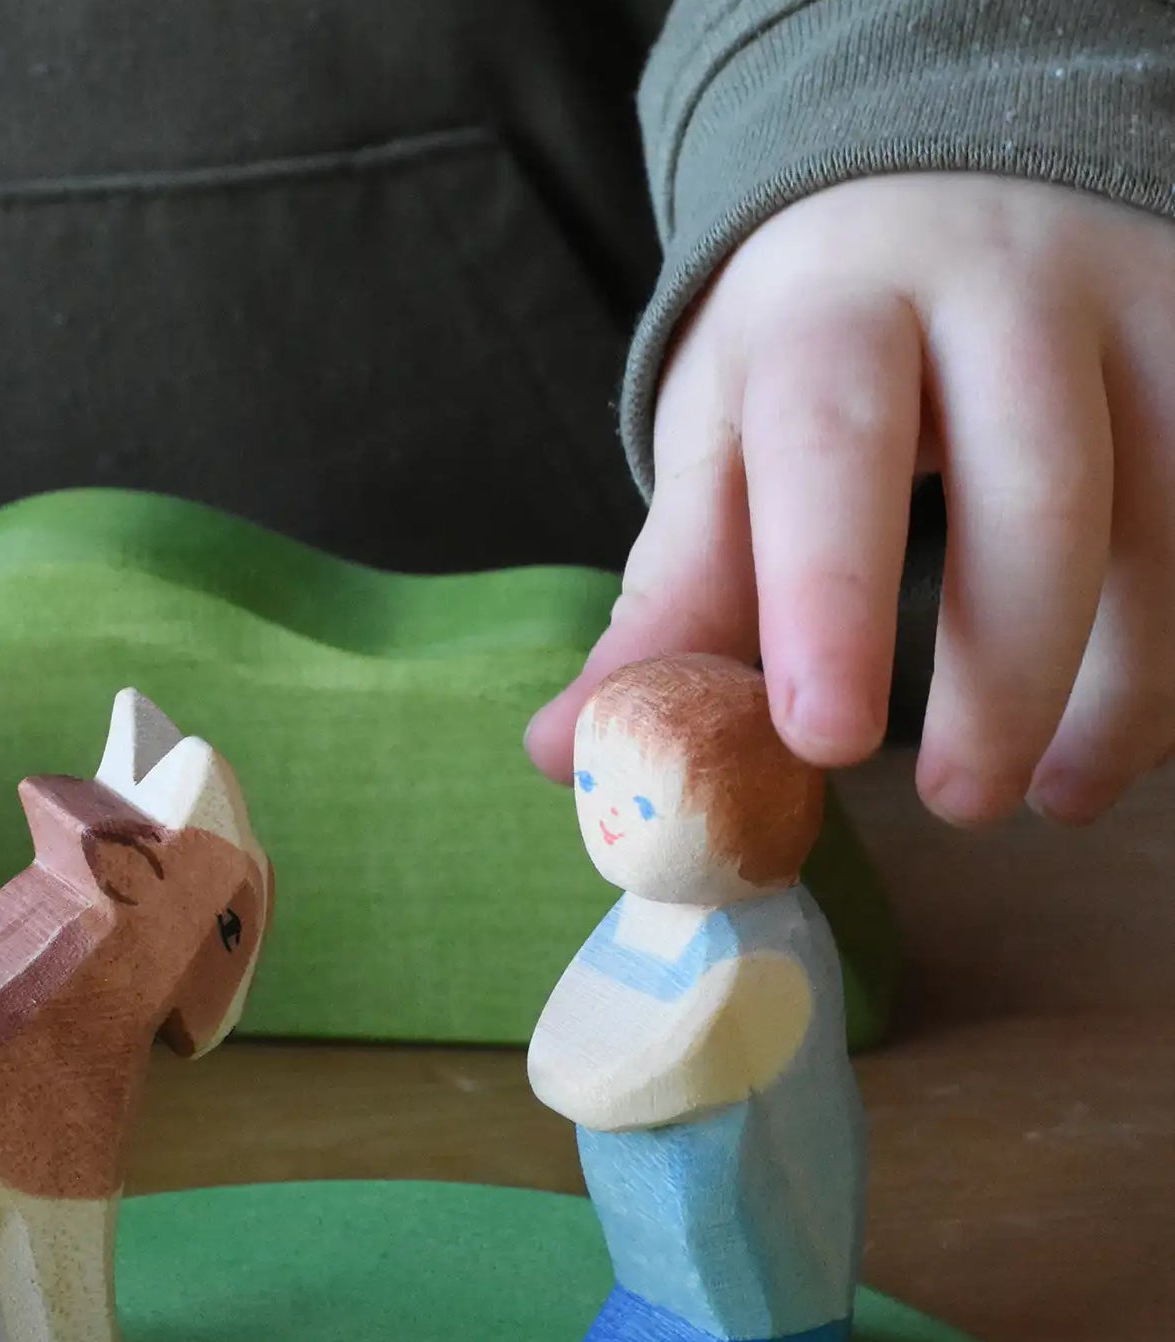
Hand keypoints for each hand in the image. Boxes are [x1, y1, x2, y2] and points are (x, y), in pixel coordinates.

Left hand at [526, 173, 1174, 825]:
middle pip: (1036, 481)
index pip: (832, 442)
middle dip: (1009, 666)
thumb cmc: (812, 357)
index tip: (821, 739)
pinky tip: (1135, 732)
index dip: (828, 595)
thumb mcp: (724, 452)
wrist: (937, 202)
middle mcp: (1000, 286)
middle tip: (963, 805)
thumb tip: (562, 753)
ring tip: (1063, 795)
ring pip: (1173, 498)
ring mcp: (1134, 305)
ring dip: (1134, 675)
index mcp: (833, 310)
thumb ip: (669, 602)